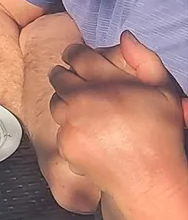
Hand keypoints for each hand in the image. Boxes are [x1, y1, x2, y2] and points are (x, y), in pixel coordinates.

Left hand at [49, 33, 187, 202]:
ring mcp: (71, 124)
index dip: (75, 53)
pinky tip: (87, 134)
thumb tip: (125, 38)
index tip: (77, 56)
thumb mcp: (163, 92)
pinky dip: (69, 128)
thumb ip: (145, 60)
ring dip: (65, 102)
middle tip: (77, 83)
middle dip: (66, 76)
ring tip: (83, 109)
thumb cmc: (160, 136)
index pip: (78, 56)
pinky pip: (58, 128)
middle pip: (59, 77)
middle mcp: (84, 101)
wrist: (149, 181)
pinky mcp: (65, 145)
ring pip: (55, 102)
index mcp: (108, 84)